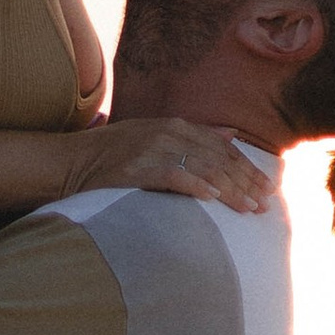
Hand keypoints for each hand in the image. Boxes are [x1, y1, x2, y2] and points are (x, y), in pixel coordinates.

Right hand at [63, 117, 273, 211]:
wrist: (69, 162)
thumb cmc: (112, 156)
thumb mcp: (155, 137)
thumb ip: (194, 136)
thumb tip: (231, 134)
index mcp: (175, 126)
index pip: (221, 147)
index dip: (246, 168)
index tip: (265, 188)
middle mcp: (167, 133)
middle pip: (217, 158)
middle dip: (244, 182)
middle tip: (264, 205)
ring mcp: (152, 149)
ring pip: (202, 168)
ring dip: (229, 190)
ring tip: (248, 208)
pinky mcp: (137, 168)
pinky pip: (174, 176)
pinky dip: (195, 186)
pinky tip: (213, 199)